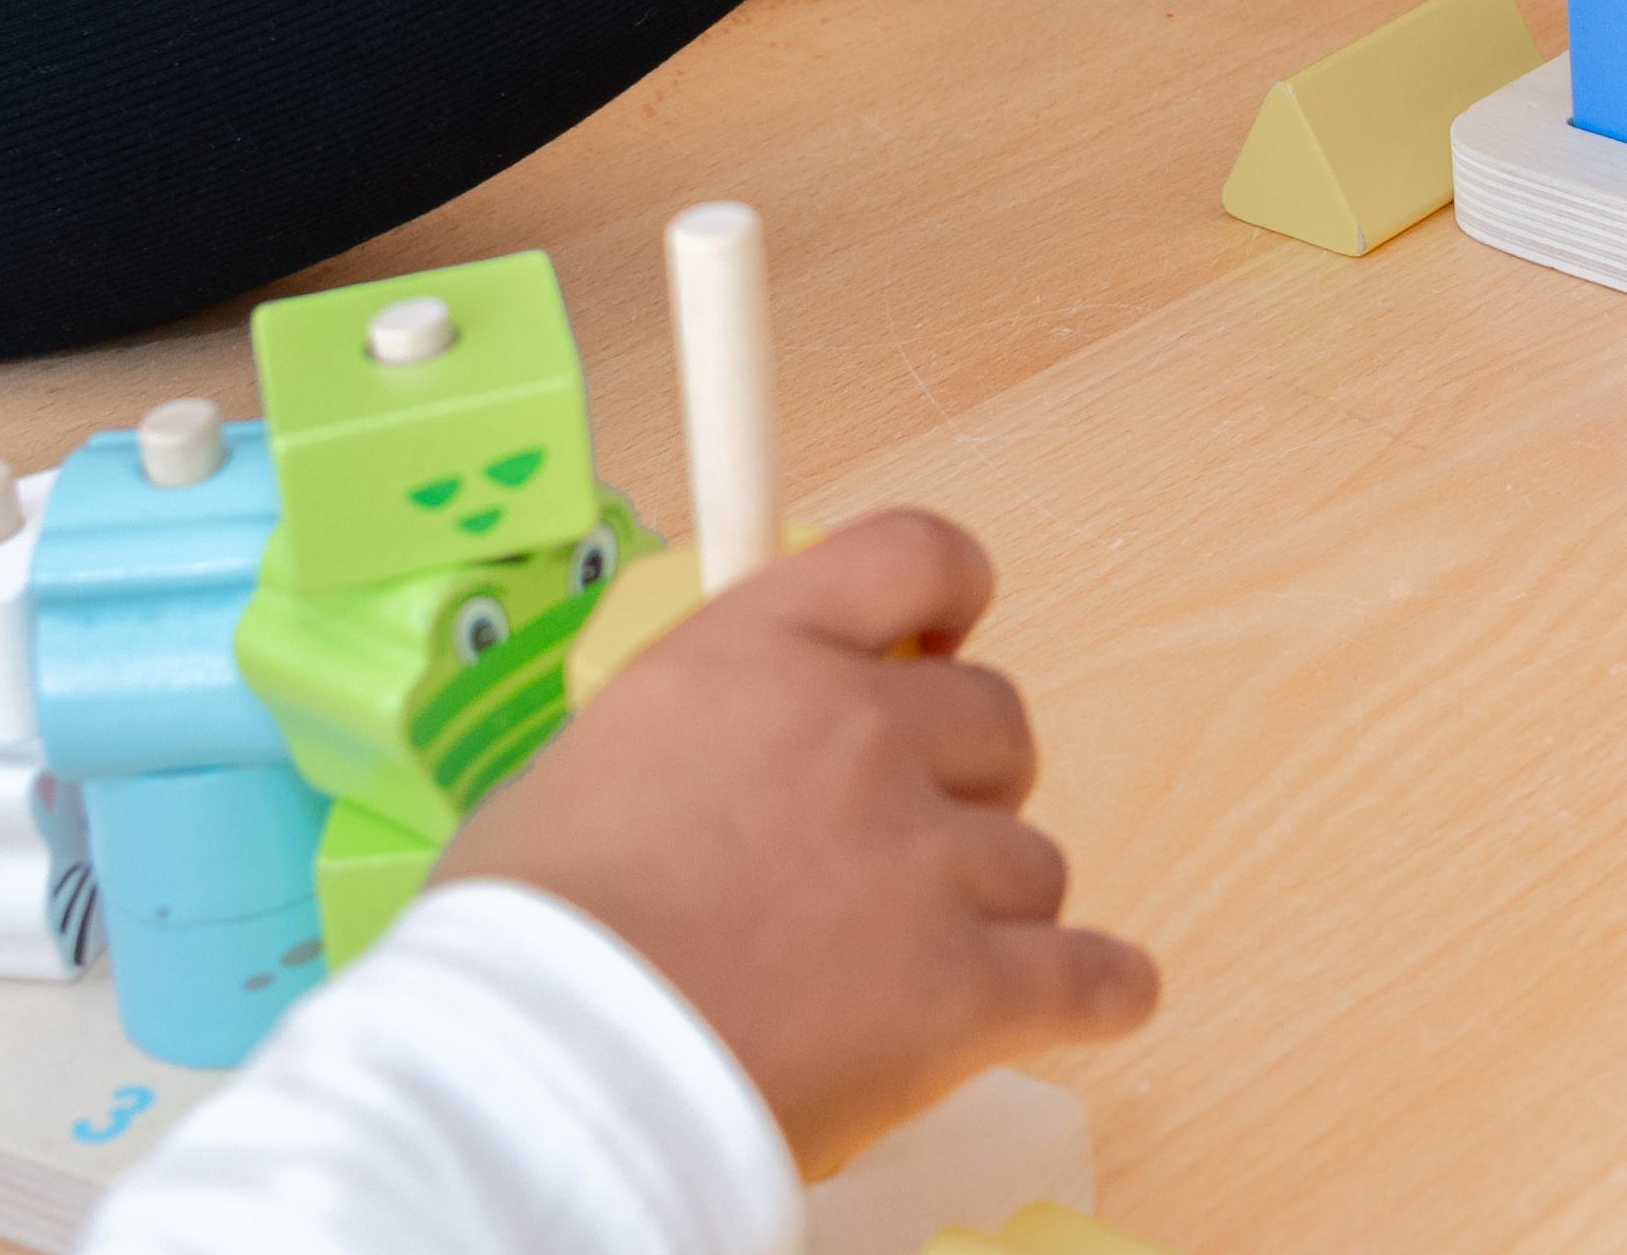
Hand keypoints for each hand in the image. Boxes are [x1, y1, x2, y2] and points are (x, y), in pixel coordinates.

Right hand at [430, 509, 1157, 1174]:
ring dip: (994, 903)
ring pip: (1033, 858)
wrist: (550, 1071)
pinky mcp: (967, 989)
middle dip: (964, 775)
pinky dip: (1098, 991)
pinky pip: (1091, 976)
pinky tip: (1089, 1000)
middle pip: (994, 716)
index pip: (916, 556)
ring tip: (918, 963)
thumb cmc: (528, 937)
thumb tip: (708, 768)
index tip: (947, 629)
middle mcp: (861, 731)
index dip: (948, 594)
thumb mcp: (588, 761)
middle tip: (905, 841)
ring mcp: (925, 858)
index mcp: (762, 653)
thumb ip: (691, 732)